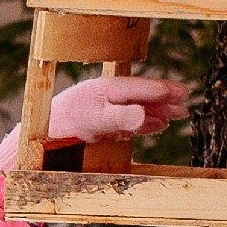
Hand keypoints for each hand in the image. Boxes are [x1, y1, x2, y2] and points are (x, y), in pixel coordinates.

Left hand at [0, 76, 190, 170]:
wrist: (40, 139)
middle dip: (164, 99)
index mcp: (107, 89)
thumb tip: (146, 115)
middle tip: (186, 100)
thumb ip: (121, 117)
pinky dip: (145, 124)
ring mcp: (104, 111)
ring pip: (138, 109)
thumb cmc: (66, 125)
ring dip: (158, 111)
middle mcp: (107, 97)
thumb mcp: (96, 121)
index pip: (140, 88)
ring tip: (177, 114)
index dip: (162, 90)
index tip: (181, 92)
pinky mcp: (100, 126)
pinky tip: (156, 125)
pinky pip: (129, 122)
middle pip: (141, 96)